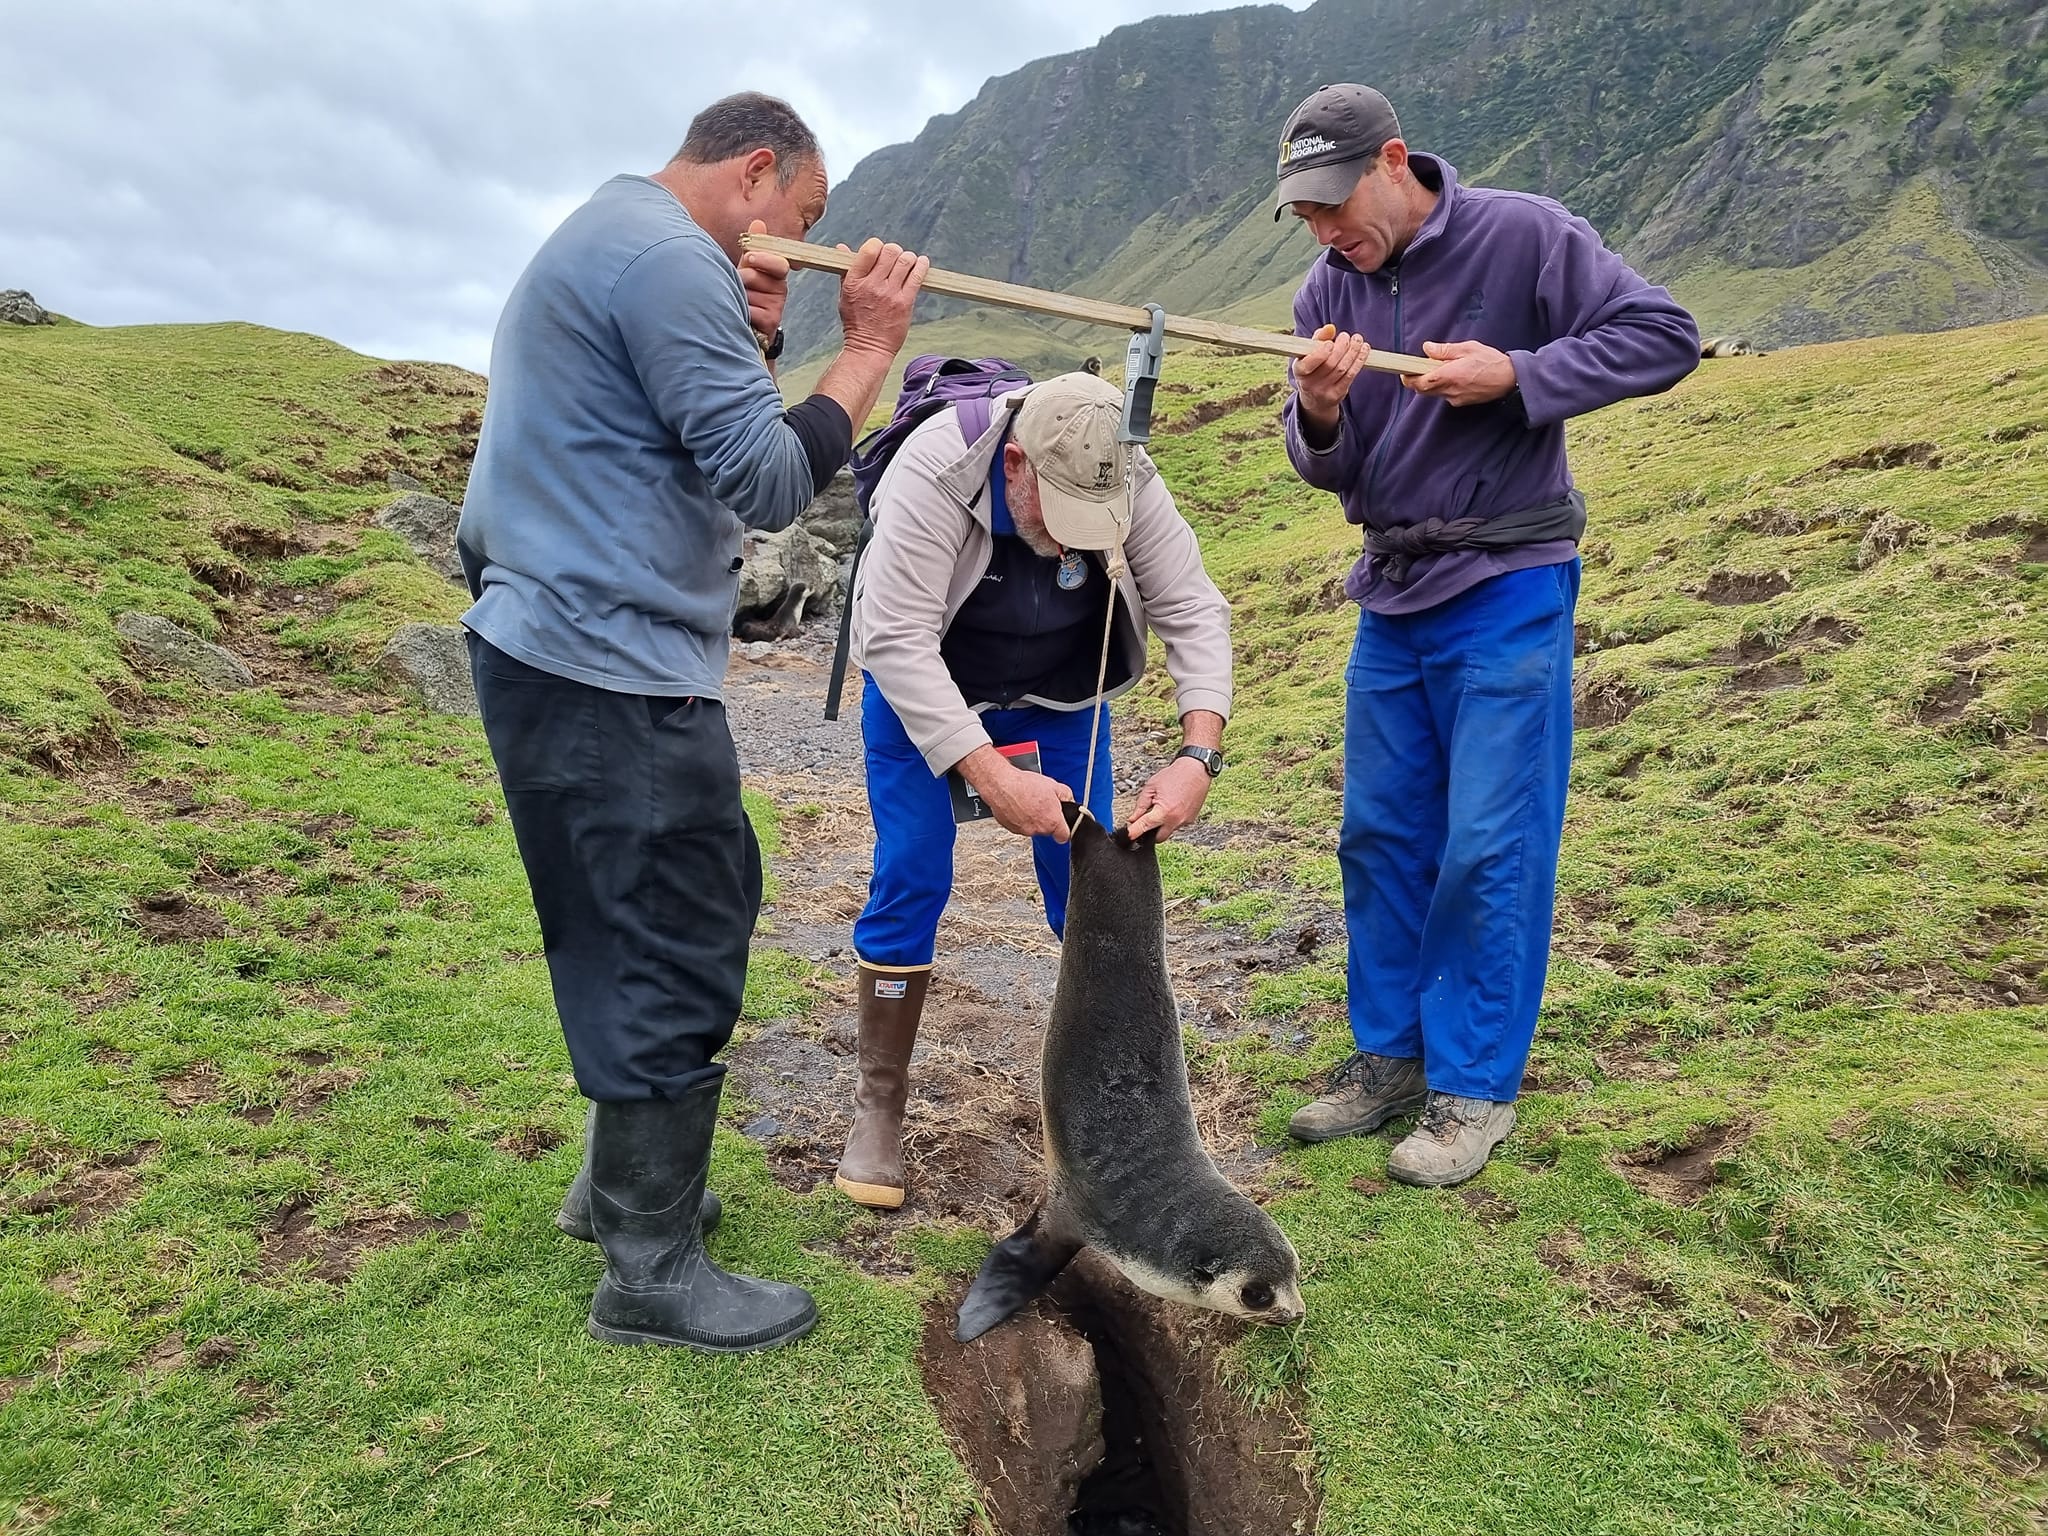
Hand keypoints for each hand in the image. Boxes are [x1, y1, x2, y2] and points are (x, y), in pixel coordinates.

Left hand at [738, 219, 789, 341]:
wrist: (747, 324)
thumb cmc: (746, 292)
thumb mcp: (748, 268)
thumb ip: (752, 248)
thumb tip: (758, 223)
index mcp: (776, 273)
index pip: (778, 262)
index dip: (764, 259)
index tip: (750, 257)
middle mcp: (780, 289)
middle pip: (756, 276)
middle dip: (742, 278)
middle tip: (739, 283)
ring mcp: (777, 306)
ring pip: (749, 294)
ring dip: (738, 296)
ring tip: (738, 300)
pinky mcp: (771, 322)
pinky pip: (750, 311)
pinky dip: (741, 312)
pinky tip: (742, 314)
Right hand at [837, 237, 928, 357]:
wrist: (868, 348)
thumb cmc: (856, 323)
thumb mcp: (845, 295)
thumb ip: (846, 271)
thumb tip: (843, 247)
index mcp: (854, 281)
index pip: (869, 250)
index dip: (877, 246)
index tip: (880, 252)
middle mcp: (872, 285)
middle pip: (890, 252)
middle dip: (894, 251)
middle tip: (896, 258)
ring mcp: (889, 294)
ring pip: (905, 260)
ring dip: (909, 258)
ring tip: (908, 262)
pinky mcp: (905, 303)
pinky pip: (917, 276)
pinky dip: (922, 265)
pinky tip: (922, 263)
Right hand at [961, 750, 1075, 841]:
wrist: (1001, 784)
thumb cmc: (1024, 785)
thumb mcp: (1054, 785)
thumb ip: (1066, 796)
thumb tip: (1069, 801)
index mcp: (1051, 821)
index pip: (1064, 836)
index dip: (1064, 830)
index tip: (1062, 826)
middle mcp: (1038, 829)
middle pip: (1047, 830)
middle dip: (1046, 818)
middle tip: (1042, 804)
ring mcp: (1023, 830)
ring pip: (1032, 828)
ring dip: (1032, 818)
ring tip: (1028, 802)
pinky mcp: (1011, 828)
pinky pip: (1020, 825)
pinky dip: (1020, 818)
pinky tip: (1018, 805)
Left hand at [1125, 757, 1210, 841]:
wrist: (1196, 770)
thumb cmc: (1175, 775)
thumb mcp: (1151, 787)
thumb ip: (1140, 805)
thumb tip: (1133, 818)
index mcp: (1163, 812)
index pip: (1143, 828)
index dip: (1133, 833)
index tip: (1127, 836)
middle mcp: (1175, 820)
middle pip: (1157, 838)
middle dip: (1150, 832)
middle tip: (1145, 821)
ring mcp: (1184, 821)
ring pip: (1168, 831)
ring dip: (1161, 825)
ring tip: (1162, 807)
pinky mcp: (1190, 820)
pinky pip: (1177, 825)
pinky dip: (1171, 820)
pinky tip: (1172, 807)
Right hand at [1294, 323, 1370, 431]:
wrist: (1314, 399)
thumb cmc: (1312, 369)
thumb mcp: (1308, 354)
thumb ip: (1318, 339)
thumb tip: (1330, 328)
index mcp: (1299, 371)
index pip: (1308, 364)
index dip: (1321, 353)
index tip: (1330, 343)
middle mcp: (1310, 384)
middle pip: (1330, 364)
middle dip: (1341, 347)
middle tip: (1345, 336)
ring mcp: (1324, 391)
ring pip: (1342, 368)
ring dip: (1353, 351)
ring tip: (1357, 339)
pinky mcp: (1337, 394)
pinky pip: (1351, 375)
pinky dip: (1359, 360)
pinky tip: (1364, 349)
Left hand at [1403, 339, 1516, 405]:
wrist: (1510, 380)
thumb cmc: (1491, 361)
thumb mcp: (1468, 348)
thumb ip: (1445, 350)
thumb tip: (1427, 348)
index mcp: (1449, 376)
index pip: (1419, 382)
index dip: (1408, 378)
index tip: (1403, 371)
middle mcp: (1449, 390)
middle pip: (1423, 390)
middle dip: (1417, 380)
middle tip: (1418, 368)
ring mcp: (1455, 399)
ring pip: (1434, 393)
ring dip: (1431, 382)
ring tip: (1440, 369)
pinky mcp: (1461, 402)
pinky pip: (1445, 395)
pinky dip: (1443, 386)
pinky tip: (1453, 376)